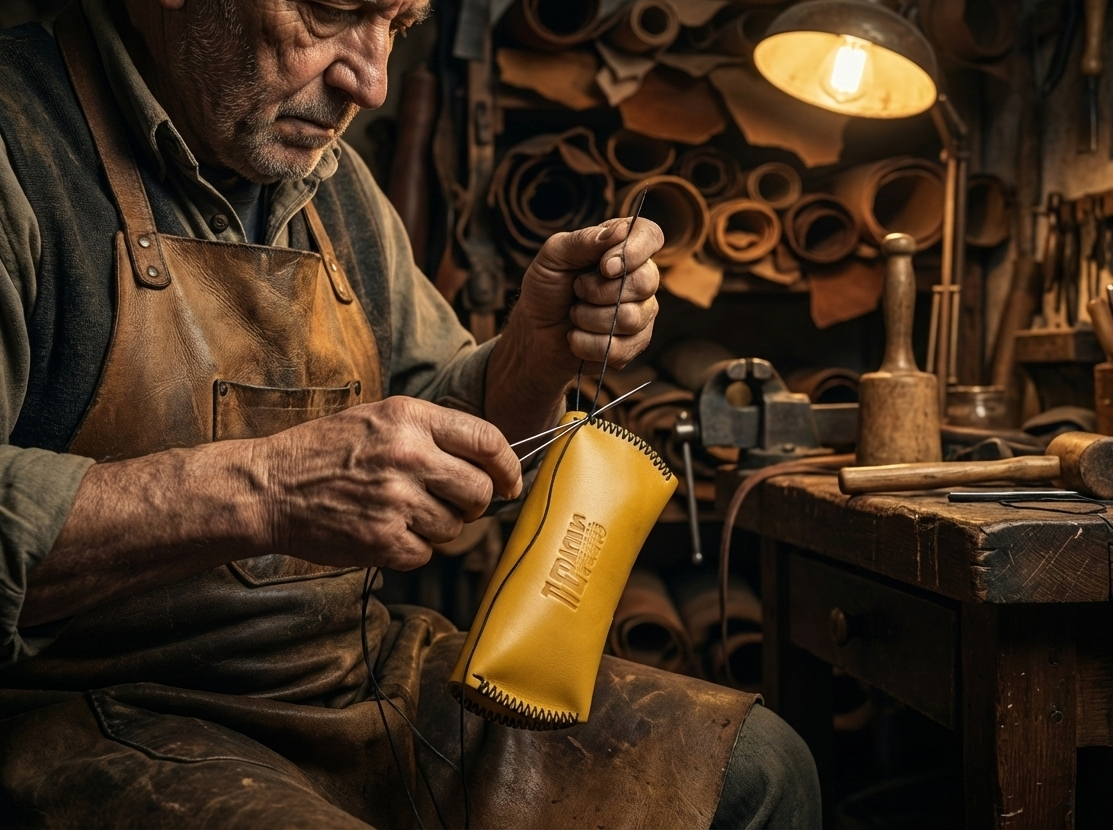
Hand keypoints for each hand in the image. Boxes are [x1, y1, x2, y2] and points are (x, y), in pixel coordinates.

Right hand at [259, 397, 521, 570]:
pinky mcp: (383, 539)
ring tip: (401, 513)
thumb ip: (432, 432)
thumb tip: (488, 461)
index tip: (510, 482)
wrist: (269, 487)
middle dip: (473, 502)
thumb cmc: (325, 452)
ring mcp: (396, 500)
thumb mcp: (379, 418)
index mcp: (410, 418)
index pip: (488, 440)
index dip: (509, 466)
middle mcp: (408, 456)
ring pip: (454, 527)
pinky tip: (384, 531)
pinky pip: (425, 553)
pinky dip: (410, 549)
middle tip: (451, 502)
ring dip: (437, 527)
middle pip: (479, 490)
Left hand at [513, 215, 663, 379]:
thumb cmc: (546, 289)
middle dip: (600, 291)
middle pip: (645, 282)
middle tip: (577, 291)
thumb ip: (584, 240)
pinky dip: (588, 344)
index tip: (604, 267)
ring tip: (574, 314)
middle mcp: (639, 277)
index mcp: (622, 247)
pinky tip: (577, 336)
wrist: (536, 333)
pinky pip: (621, 348)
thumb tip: (620, 231)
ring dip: (588, 318)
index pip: (650, 236)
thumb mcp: (553, 256)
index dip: (633, 251)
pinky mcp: (635, 344)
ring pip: (631, 318)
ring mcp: (642, 312)